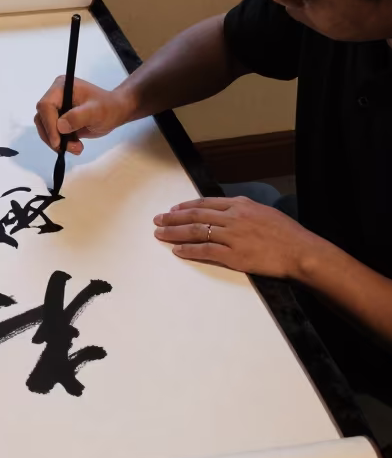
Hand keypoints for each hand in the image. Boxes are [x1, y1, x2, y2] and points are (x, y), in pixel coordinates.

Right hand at [34, 78, 128, 154]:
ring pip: (45, 128)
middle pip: (42, 118)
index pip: (46, 105)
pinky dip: (61, 143)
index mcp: (62, 87)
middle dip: (53, 136)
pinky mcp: (58, 119)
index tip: (58, 142)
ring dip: (57, 142)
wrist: (114, 111)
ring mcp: (56, 108)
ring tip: (77, 148)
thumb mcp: (96, 111)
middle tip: (70, 148)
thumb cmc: (108, 107)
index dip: (49, 124)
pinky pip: (52, 133)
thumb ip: (78, 117)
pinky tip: (75, 146)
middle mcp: (55, 96)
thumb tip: (60, 126)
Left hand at [153, 196, 322, 279]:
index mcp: (239, 204)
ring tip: (160, 234)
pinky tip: (178, 251)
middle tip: (157, 219)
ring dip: (175, 233)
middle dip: (173, 217)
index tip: (173, 209)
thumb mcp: (264, 211)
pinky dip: (189, 250)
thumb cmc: (286, 233)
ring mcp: (232, 236)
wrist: (299, 250)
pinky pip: (206, 251)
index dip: (186, 206)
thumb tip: (229, 212)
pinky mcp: (234, 255)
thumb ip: (244, 211)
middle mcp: (232, 217)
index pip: (205, 202)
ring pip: (196, 231)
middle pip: (195, 215)